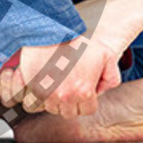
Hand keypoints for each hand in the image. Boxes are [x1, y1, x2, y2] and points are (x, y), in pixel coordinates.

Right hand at [0, 36, 120, 117]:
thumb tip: (102, 91)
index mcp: (84, 93)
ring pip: (51, 108)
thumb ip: (111, 78)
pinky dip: (40, 95)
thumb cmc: (79, 42)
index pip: (87, 110)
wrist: (52, 30)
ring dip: (54, 100)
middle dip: (71, 102)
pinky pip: (35, 101)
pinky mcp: (31, 86)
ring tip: (57, 84)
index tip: (83, 90)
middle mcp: (64, 97)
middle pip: (68, 112)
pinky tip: (44, 83)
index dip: (87, 100)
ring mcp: (46, 93)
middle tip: (70, 86)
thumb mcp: (106, 56)